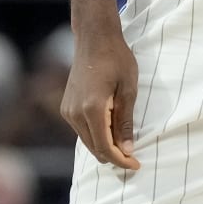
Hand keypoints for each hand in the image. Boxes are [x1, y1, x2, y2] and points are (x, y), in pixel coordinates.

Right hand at [61, 29, 140, 169]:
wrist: (94, 38)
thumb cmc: (116, 59)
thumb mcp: (128, 90)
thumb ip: (125, 122)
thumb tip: (127, 150)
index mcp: (92, 109)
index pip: (105, 147)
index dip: (121, 160)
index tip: (136, 164)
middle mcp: (75, 113)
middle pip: (94, 148)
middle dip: (114, 156)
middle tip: (133, 157)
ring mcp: (68, 110)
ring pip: (87, 141)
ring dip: (105, 146)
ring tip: (124, 142)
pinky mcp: (66, 107)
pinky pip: (82, 130)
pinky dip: (96, 135)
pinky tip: (110, 129)